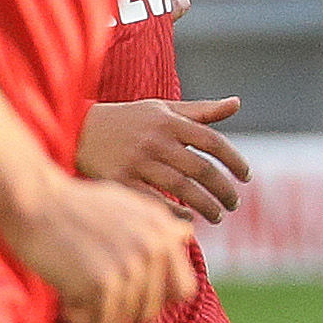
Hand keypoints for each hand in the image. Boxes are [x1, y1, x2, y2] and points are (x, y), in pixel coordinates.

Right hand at [0, 166, 192, 322]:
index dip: (156, 298)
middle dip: (123, 311)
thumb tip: (186, 232)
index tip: (128, 293)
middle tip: (94, 298)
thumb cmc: (75, 205)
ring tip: (76, 294)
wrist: (33, 200)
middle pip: (152, 311)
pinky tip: (66, 300)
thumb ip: (159, 224)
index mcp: (165, 232)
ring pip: (125, 321)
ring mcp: (131, 267)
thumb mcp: (129, 204)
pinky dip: (81, 319)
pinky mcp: (102, 282)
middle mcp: (155, 249)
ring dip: (98, 315)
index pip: (183, 291)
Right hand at [79, 93, 248, 222]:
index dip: (235, 161)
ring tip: (218, 215)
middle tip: (234, 204)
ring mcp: (137, 161)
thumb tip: (237, 103)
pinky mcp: (119, 180)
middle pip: (201, 169)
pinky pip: (154, 201)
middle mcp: (155, 140)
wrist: (77, 129)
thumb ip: (201, 111)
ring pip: (182, 188)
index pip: (213, 142)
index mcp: (169, 121)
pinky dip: (175, 212)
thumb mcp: (163, 109)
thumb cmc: (129, 120)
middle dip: (224, 190)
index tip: (246, 177)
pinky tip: (188, 219)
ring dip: (206, 205)